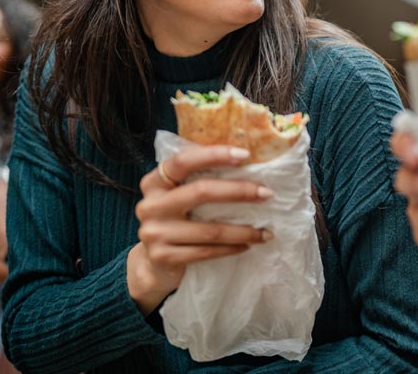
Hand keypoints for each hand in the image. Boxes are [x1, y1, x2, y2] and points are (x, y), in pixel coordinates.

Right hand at [128, 145, 274, 314]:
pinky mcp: (163, 257)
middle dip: (240, 191)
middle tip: (267, 194)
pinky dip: (231, 248)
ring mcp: (154, 233)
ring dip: (244, 231)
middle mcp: (150, 205)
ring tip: (266, 232)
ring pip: (210, 229)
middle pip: (201, 191)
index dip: (214, 155)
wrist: (153, 263)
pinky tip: (247, 245)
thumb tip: (246, 163)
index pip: (184, 161)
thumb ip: (197, 179)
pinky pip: (206, 252)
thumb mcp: (179, 195)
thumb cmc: (176, 220)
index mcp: (155, 182)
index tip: (245, 155)